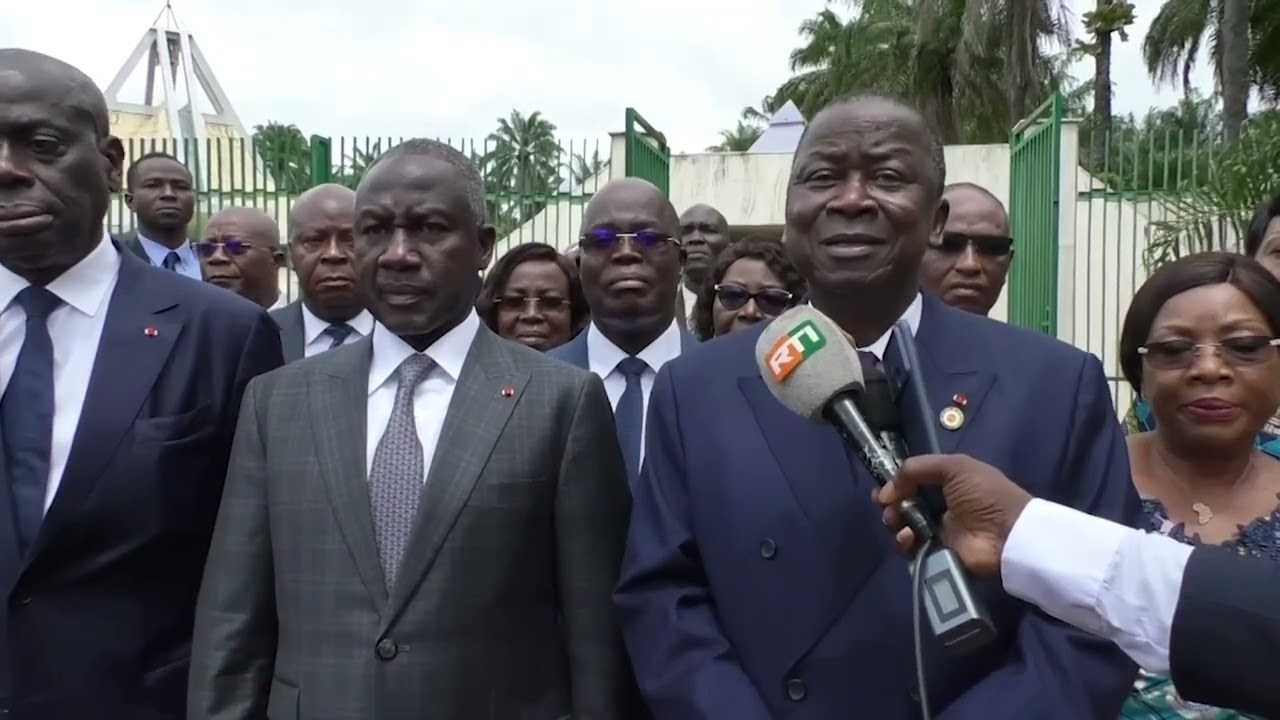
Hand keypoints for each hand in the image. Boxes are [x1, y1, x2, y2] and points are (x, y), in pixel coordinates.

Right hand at [876, 454, 1032, 578]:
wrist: (1008, 534)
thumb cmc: (984, 494)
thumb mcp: (954, 467)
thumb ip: (916, 469)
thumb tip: (885, 491)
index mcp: (945, 483)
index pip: (911, 482)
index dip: (894, 485)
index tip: (882, 491)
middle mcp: (939, 506)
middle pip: (902, 504)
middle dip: (890, 505)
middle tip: (890, 507)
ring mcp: (936, 532)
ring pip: (902, 527)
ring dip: (895, 522)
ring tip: (900, 522)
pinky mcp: (936, 554)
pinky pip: (910, 549)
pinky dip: (904, 542)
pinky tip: (909, 537)